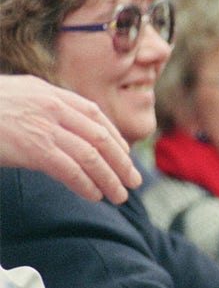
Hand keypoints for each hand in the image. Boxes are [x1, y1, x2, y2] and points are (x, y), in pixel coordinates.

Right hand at [0, 74, 140, 201]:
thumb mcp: (15, 97)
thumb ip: (40, 107)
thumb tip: (58, 127)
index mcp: (50, 93)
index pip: (94, 115)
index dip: (114, 137)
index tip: (125, 155)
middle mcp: (53, 106)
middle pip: (101, 136)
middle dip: (121, 161)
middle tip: (134, 182)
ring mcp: (44, 126)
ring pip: (91, 155)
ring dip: (110, 177)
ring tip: (119, 195)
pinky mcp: (34, 147)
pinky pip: (70, 168)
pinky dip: (86, 183)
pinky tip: (94, 195)